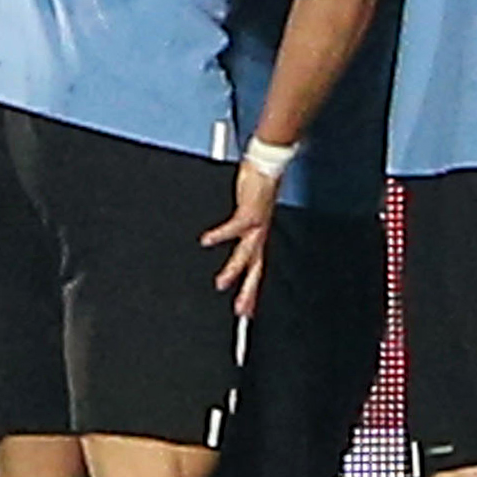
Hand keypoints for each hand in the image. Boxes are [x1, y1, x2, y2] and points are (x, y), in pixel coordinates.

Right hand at [199, 162, 280, 316]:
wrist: (269, 164)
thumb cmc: (258, 184)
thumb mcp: (249, 211)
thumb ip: (242, 226)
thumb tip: (231, 235)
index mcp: (259, 236)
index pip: (257, 269)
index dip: (252, 290)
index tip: (247, 310)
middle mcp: (260, 234)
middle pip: (256, 269)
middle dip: (249, 292)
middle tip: (243, 312)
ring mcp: (257, 225)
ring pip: (247, 254)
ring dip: (235, 270)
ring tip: (221, 283)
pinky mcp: (249, 212)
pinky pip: (233, 228)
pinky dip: (220, 235)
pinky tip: (207, 241)